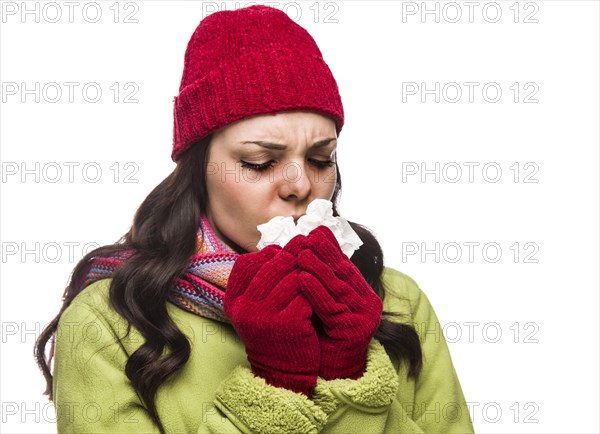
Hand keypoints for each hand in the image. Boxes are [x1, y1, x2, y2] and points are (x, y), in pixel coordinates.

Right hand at [224, 243, 319, 396]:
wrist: (282, 369)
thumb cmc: (271, 331)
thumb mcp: (254, 306)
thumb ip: (259, 280)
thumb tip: (278, 247)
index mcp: (233, 301)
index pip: (246, 263)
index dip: (267, 254)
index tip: (281, 253)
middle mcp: (245, 308)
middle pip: (271, 266)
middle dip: (292, 255)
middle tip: (307, 248)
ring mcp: (265, 316)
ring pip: (291, 277)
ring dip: (305, 271)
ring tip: (315, 268)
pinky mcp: (287, 324)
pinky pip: (305, 295)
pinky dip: (313, 290)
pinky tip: (318, 290)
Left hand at [297, 226, 382, 379]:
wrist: (331, 371)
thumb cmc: (323, 334)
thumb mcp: (324, 302)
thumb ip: (322, 280)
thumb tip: (308, 248)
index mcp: (363, 295)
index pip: (345, 267)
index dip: (331, 248)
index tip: (317, 231)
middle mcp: (368, 304)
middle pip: (343, 273)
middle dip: (325, 253)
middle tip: (308, 235)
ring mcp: (363, 317)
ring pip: (336, 288)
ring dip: (318, 268)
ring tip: (301, 252)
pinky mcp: (354, 330)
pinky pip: (330, 307)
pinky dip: (315, 291)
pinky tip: (302, 278)